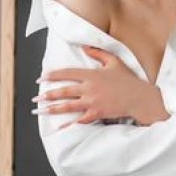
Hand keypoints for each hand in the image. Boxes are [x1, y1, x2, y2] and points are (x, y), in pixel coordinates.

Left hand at [32, 45, 162, 128]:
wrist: (140, 97)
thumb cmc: (128, 79)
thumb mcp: (114, 61)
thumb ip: (98, 53)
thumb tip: (83, 47)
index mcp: (92, 75)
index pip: (67, 74)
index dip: (52, 76)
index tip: (41, 79)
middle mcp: (89, 88)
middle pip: (63, 91)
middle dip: (47, 95)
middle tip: (35, 99)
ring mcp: (92, 102)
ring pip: (67, 106)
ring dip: (52, 109)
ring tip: (40, 111)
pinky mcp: (97, 114)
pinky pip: (79, 120)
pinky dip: (69, 125)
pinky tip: (59, 128)